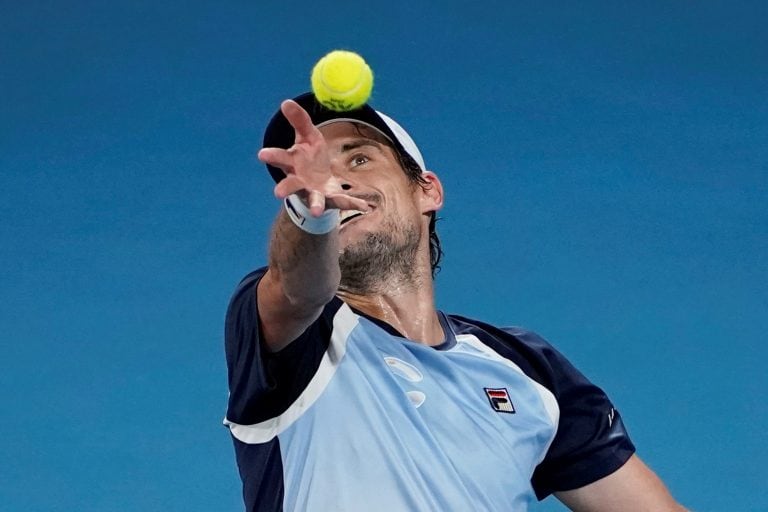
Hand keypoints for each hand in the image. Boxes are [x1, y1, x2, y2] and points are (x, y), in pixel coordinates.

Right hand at [258, 100, 369, 216]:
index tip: (262, 154)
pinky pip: (343, 202)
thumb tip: (286, 101)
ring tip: (316, 210)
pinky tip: (365, 206)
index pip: (280, 158)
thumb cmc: (309, 156)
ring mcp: (315, 193)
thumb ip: (299, 120)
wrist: (319, 180)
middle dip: (285, 188)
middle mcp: (300, 181)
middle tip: (277, 193)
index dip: (271, 156)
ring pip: (314, 200)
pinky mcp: (331, 200)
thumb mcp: (307, 136)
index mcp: (292, 163)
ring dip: (316, 205)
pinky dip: (354, 204)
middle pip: (291, 185)